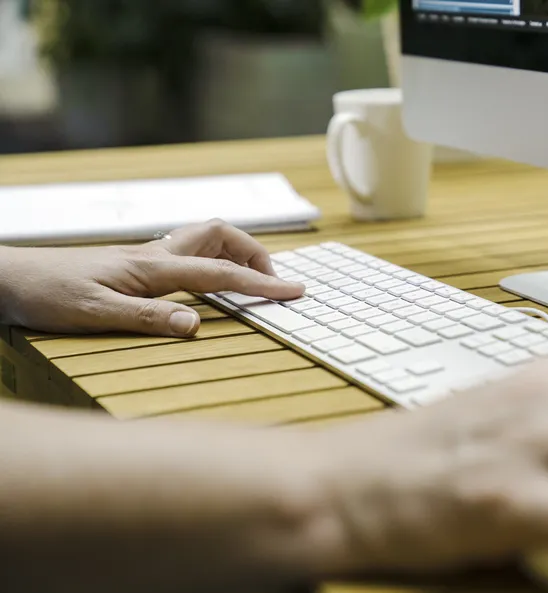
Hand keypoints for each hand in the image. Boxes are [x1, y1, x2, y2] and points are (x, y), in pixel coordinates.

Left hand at [0, 219, 303, 336]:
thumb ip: (149, 317)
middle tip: (270, 282)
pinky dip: (213, 260)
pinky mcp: (139, 263)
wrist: (13, 278)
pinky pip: (190, 252)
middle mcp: (157, 255)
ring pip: (206, 237)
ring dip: (235, 252)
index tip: (296, 292)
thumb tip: (197, 326)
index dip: (263, 283)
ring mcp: (148, 256)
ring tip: (248, 280)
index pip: (222, 272)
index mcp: (154, 267)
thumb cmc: (50, 295)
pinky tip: (209, 282)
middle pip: (221, 234)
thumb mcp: (96, 314)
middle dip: (254, 253)